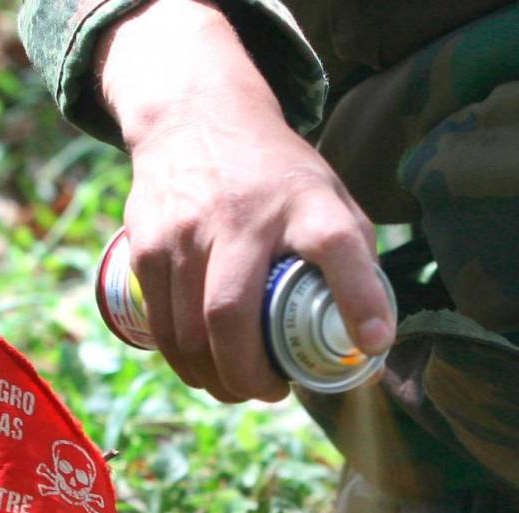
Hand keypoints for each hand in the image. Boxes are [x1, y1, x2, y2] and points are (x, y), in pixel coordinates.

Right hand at [96, 0, 395, 402]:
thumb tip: (370, 351)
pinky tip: (201, 367)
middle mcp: (243, 214)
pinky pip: (161, 325)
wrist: (195, 115)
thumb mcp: (328, 199)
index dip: (357, 297)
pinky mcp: (148, 243)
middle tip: (271, 392)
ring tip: (236, 388)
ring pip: (190, 332)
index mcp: (305, 202)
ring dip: (214, 379)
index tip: (370, 344)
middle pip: (232, 315)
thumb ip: (356, 264)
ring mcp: (187, 229)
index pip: (336, 245)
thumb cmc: (276, 178)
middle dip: (249, 376)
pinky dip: (183, 361)